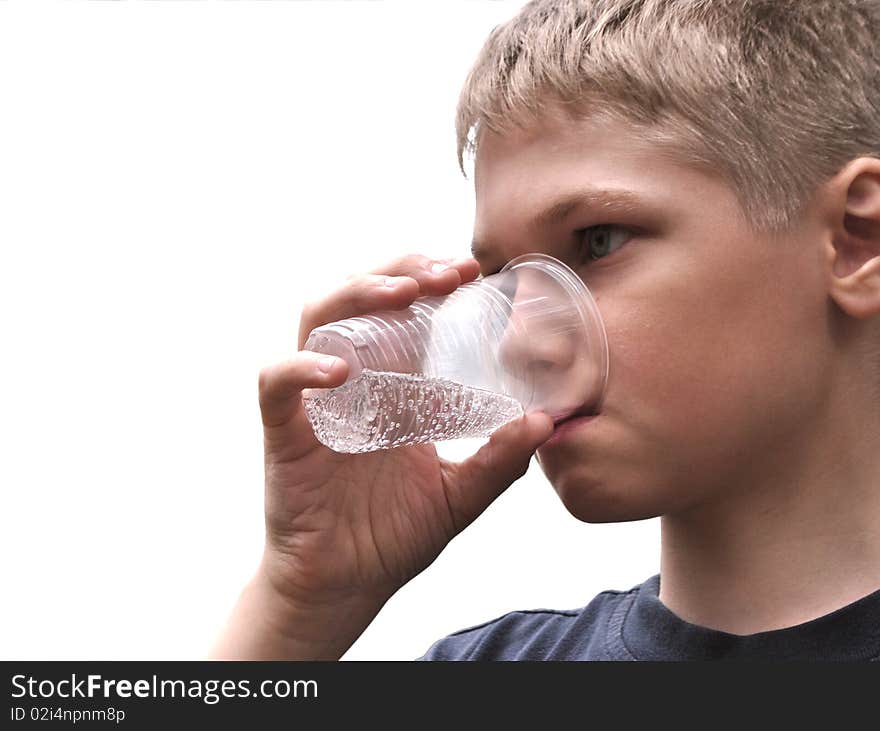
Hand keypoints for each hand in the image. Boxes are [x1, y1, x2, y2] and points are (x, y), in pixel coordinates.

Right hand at [212, 254, 553, 658]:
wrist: (346, 585)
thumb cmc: (393, 535)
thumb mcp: (459, 494)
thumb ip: (498, 461)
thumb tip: (545, 422)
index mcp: (391, 385)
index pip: (403, 312)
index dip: (430, 280)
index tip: (471, 271)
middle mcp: (351, 381)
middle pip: (359, 297)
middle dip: (401, 272)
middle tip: (447, 273)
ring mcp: (315, 402)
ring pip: (318, 321)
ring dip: (356, 295)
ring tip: (403, 294)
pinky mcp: (283, 433)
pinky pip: (277, 383)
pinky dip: (301, 368)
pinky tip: (339, 371)